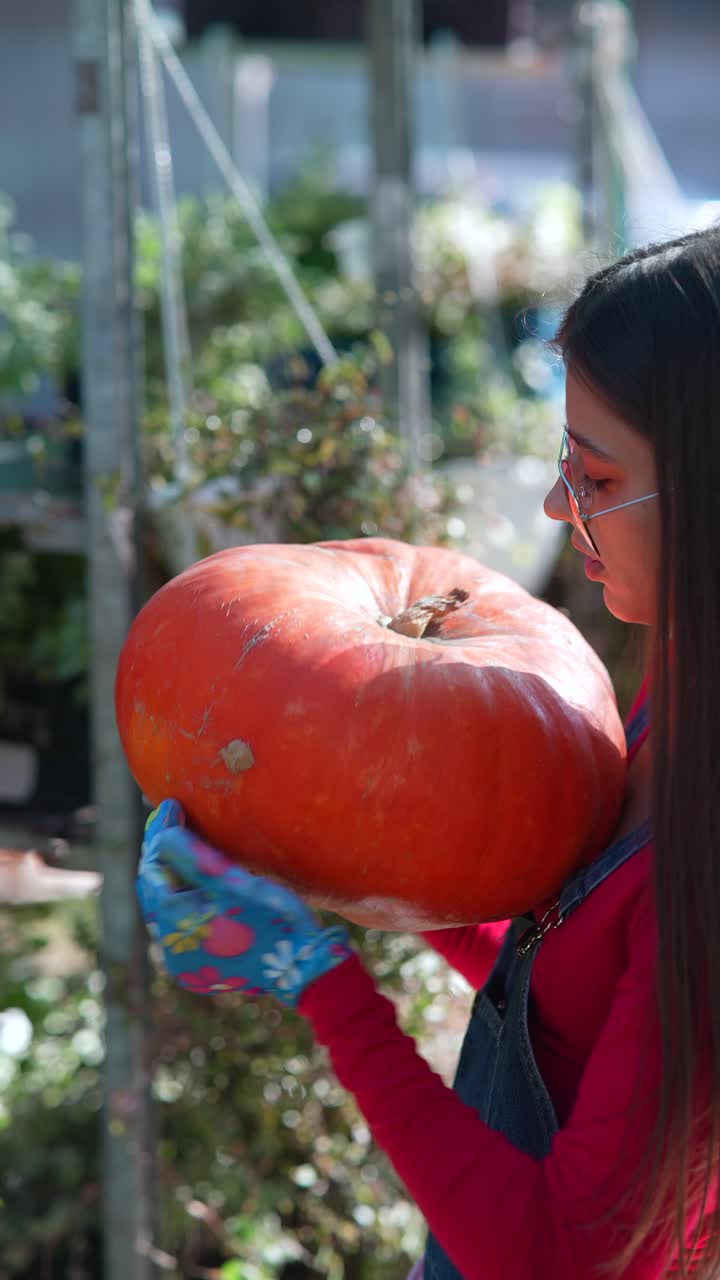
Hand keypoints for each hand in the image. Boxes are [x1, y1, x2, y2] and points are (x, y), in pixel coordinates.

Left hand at [137, 799, 353, 1005]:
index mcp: (174, 924)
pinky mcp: (201, 968)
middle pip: (156, 889)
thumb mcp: (231, 879)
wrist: (303, 966)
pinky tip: (199, 883)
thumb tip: (164, 827)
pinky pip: (184, 926)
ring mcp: (185, 962)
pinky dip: (186, 900)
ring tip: (184, 846)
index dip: (160, 834)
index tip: (172, 805)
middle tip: (172, 822)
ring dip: (174, 877)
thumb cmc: (271, 918)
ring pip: (168, 908)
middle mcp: (171, 948)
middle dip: (163, 855)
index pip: (153, 869)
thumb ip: (192, 854)